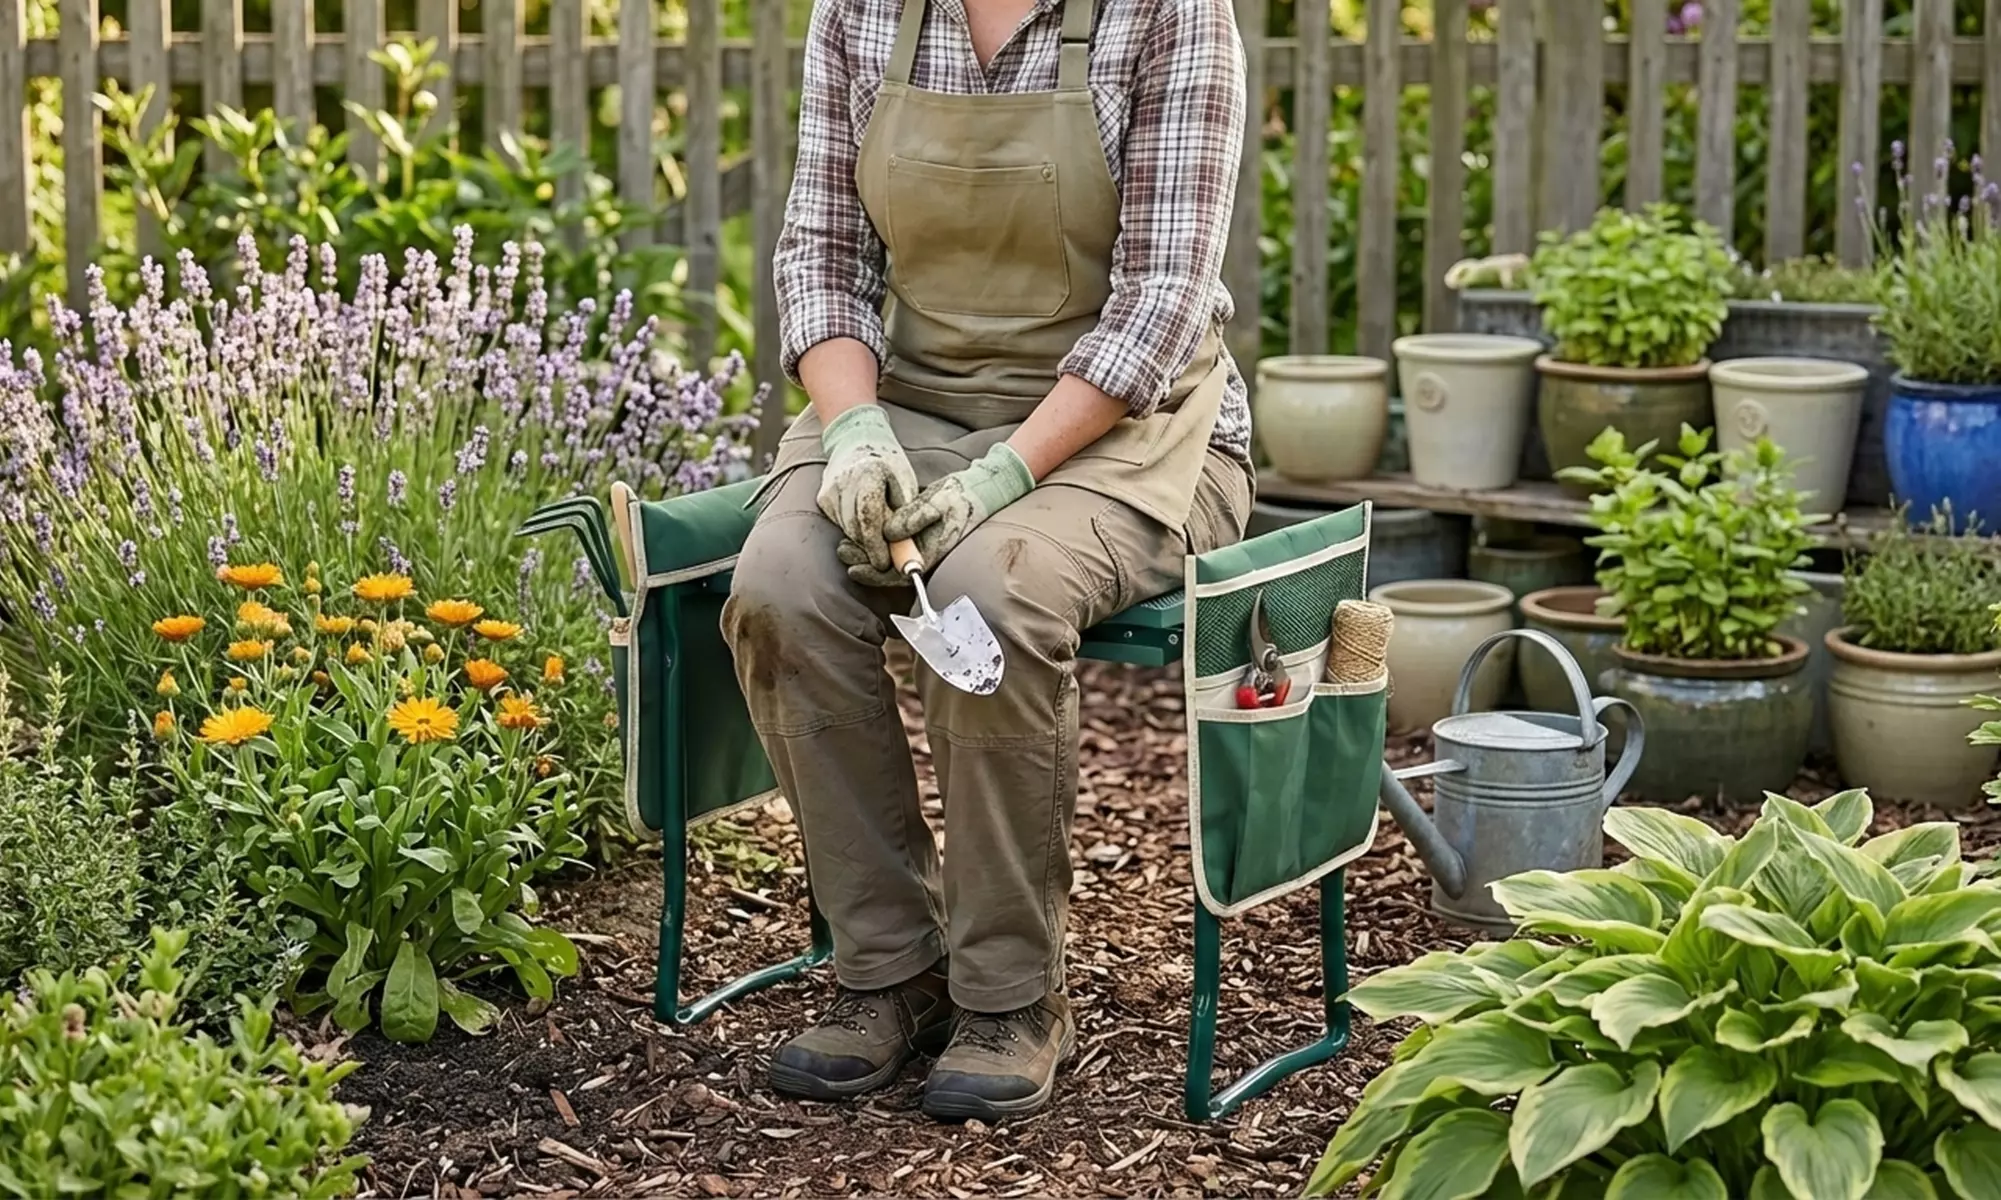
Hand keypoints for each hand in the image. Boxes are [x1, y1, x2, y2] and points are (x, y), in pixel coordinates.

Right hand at [815, 405, 917, 574]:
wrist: (857, 439)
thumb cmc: (888, 464)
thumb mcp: (904, 486)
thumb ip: (903, 518)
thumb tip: (903, 554)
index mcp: (868, 473)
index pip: (869, 517)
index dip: (877, 545)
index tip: (885, 563)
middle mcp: (843, 481)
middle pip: (856, 528)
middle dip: (871, 549)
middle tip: (886, 561)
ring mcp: (829, 490)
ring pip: (847, 530)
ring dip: (864, 540)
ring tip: (880, 539)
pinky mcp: (823, 499)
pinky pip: (840, 524)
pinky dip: (855, 530)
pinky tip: (866, 523)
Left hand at [838, 443, 1035, 586]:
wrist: (979, 490)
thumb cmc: (961, 497)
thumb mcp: (938, 502)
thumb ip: (913, 517)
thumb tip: (888, 532)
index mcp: (930, 552)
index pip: (898, 575)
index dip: (874, 576)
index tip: (854, 569)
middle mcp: (923, 554)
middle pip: (889, 569)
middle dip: (864, 564)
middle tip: (842, 551)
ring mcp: (919, 545)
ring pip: (888, 557)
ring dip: (866, 552)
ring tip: (843, 543)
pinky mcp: (915, 534)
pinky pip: (892, 544)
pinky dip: (875, 541)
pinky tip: (859, 533)